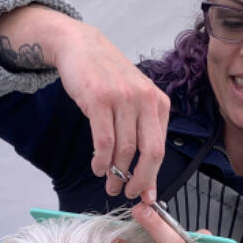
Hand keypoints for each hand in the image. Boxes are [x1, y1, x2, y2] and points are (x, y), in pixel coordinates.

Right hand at [54, 25, 168, 202]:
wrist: (82, 47)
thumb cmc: (108, 79)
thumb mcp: (134, 101)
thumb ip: (141, 134)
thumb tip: (146, 178)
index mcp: (158, 102)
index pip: (160, 149)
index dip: (152, 177)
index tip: (144, 195)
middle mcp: (145, 99)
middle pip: (149, 152)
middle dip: (138, 179)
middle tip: (125, 192)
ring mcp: (123, 98)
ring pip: (124, 148)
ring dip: (115, 172)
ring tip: (108, 182)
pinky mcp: (99, 99)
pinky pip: (103, 140)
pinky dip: (101, 160)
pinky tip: (98, 167)